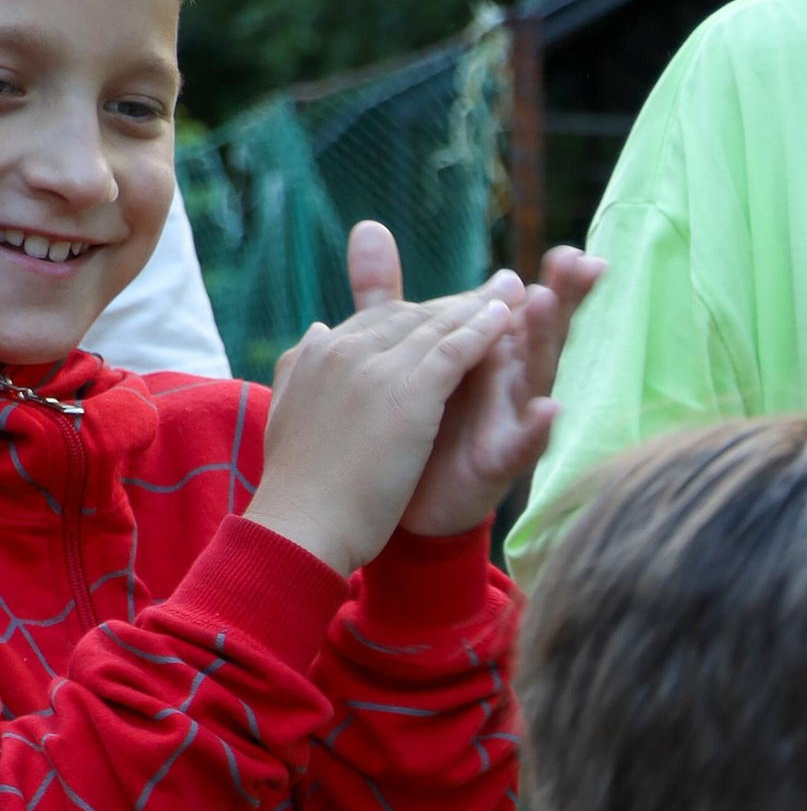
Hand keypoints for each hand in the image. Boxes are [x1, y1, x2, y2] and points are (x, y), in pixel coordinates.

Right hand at [248, 243, 525, 577]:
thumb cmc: (296, 484)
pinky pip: (452, 351)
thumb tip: (318, 332)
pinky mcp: (407, 393)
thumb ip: (303, 367)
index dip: (418, 313)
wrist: (300, 524)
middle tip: (496, 286)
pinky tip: (505, 321)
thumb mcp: (291, 409)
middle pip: (409, 316)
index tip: (451, 308)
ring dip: (476, 306)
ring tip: (511, 290)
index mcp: (319, 354)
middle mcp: (344, 348)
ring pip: (434, 326)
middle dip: (454, 302)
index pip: (378, 321)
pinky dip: (481, 332)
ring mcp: (375, 367)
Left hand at [394, 228, 604, 537]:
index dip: (551, 279)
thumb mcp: (399, 350)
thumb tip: (370, 227)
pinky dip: (536, 428)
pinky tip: (548, 408)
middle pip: (541, 333)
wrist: (394, 500)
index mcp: (488, 353)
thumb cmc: (410, 426)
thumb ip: (388, 292)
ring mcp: (506, 422)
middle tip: (580, 263)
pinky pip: (522, 444)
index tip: (572, 251)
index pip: (522, 307)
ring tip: (547, 305)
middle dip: (563, 299)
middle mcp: (505, 383)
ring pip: (535, 376)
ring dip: (544, 342)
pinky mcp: (497, 463)